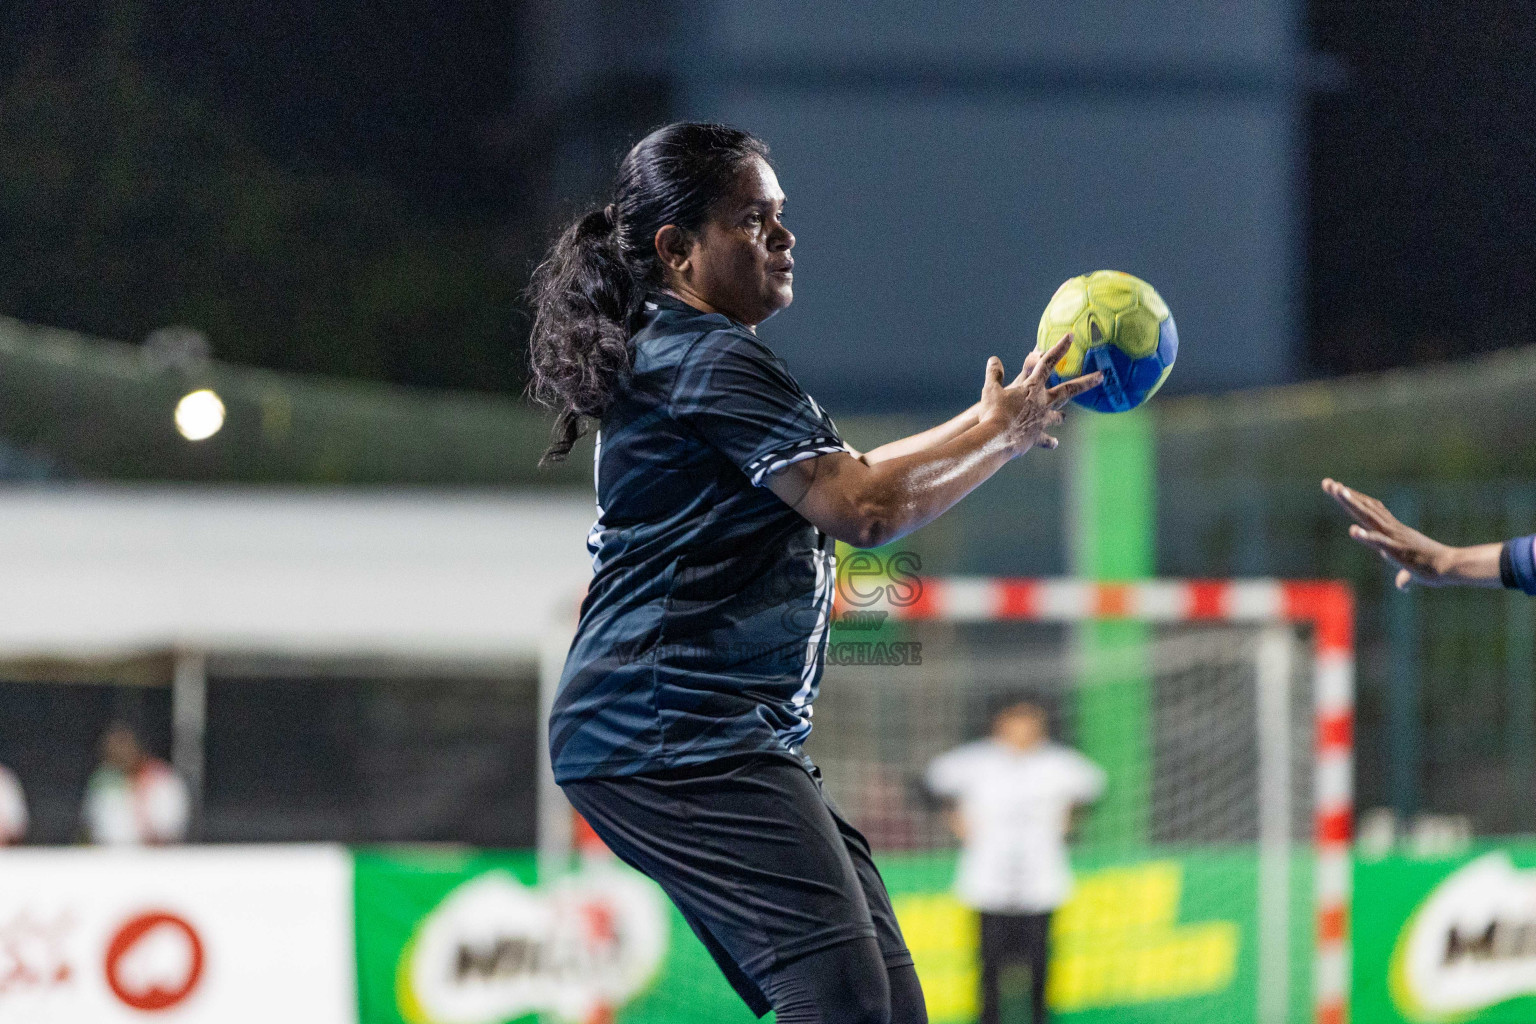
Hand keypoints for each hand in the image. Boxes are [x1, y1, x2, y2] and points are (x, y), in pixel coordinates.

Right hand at [978, 335, 1102, 455]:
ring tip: (1063, 418)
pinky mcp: (1036, 437)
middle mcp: (1042, 402)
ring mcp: (1042, 420)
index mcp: (1032, 387)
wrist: (996, 438)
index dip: (1059, 348)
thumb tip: (993, 360)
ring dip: (1060, 416)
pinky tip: (1054, 443)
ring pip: (1057, 416)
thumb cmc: (993, 411)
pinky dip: (1049, 441)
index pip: (1047, 362)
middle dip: (1087, 381)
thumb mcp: (990, 390)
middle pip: (1068, 389)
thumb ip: (994, 374)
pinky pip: (1045, 439)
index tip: (1071, 336)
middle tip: (1102, 376)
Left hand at [1322, 478, 1456, 589]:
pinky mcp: (1398, 551)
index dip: (1354, 499)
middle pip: (1364, 508)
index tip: (1337, 487)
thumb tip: (1402, 586)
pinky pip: (1380, 542)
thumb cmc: (1432, 568)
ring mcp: (1393, 538)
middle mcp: (1390, 529)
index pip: (1370, 510)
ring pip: (1370, 518)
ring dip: (1354, 504)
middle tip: (1327, 483)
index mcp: (1391, 530)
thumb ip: (1404, 577)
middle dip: (1345, 496)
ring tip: (1339, 491)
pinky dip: (1366, 536)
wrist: (1451, 567)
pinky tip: (1353, 530)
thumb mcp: (1411, 572)